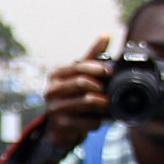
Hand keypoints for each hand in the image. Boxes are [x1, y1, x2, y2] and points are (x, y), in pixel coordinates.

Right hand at [41, 34, 113, 152]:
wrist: (59, 129)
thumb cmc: (70, 98)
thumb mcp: (78, 76)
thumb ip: (91, 57)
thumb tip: (106, 34)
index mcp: (55, 75)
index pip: (79, 66)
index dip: (98, 67)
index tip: (111, 72)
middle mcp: (51, 91)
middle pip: (82, 82)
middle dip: (100, 85)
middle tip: (109, 90)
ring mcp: (54, 109)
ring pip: (86, 101)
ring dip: (102, 103)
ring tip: (107, 104)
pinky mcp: (61, 126)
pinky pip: (87, 121)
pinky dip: (97, 120)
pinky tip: (97, 119)